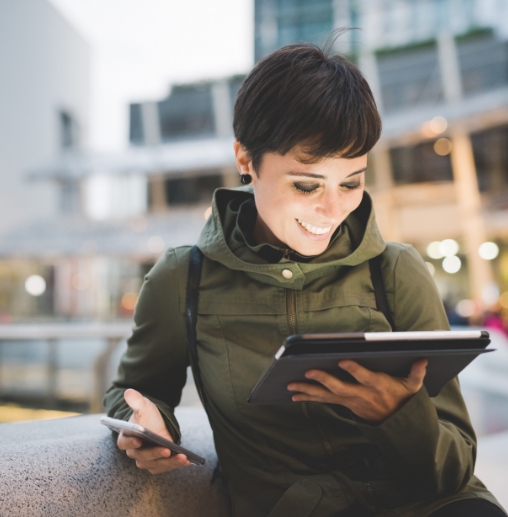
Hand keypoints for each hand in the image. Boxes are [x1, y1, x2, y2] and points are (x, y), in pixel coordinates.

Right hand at [116, 388, 189, 473]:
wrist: (159, 423)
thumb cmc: (148, 415)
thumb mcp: (143, 406)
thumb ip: (135, 400)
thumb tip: (128, 392)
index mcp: (126, 437)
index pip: (124, 443)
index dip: (130, 443)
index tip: (139, 440)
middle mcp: (134, 451)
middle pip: (142, 457)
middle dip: (155, 454)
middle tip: (167, 450)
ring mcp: (145, 460)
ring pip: (154, 464)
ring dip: (168, 462)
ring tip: (182, 457)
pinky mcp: (156, 464)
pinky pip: (164, 467)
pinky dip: (174, 465)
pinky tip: (186, 460)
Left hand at [287, 359, 426, 423]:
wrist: (396, 424)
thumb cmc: (402, 398)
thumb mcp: (413, 387)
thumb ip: (416, 373)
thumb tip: (422, 358)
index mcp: (377, 386)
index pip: (365, 377)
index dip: (354, 370)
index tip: (343, 361)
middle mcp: (361, 395)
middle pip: (340, 388)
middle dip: (323, 380)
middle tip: (308, 371)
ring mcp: (350, 401)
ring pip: (326, 396)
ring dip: (308, 391)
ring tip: (291, 386)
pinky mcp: (343, 404)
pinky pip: (323, 401)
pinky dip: (308, 398)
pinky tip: (294, 396)